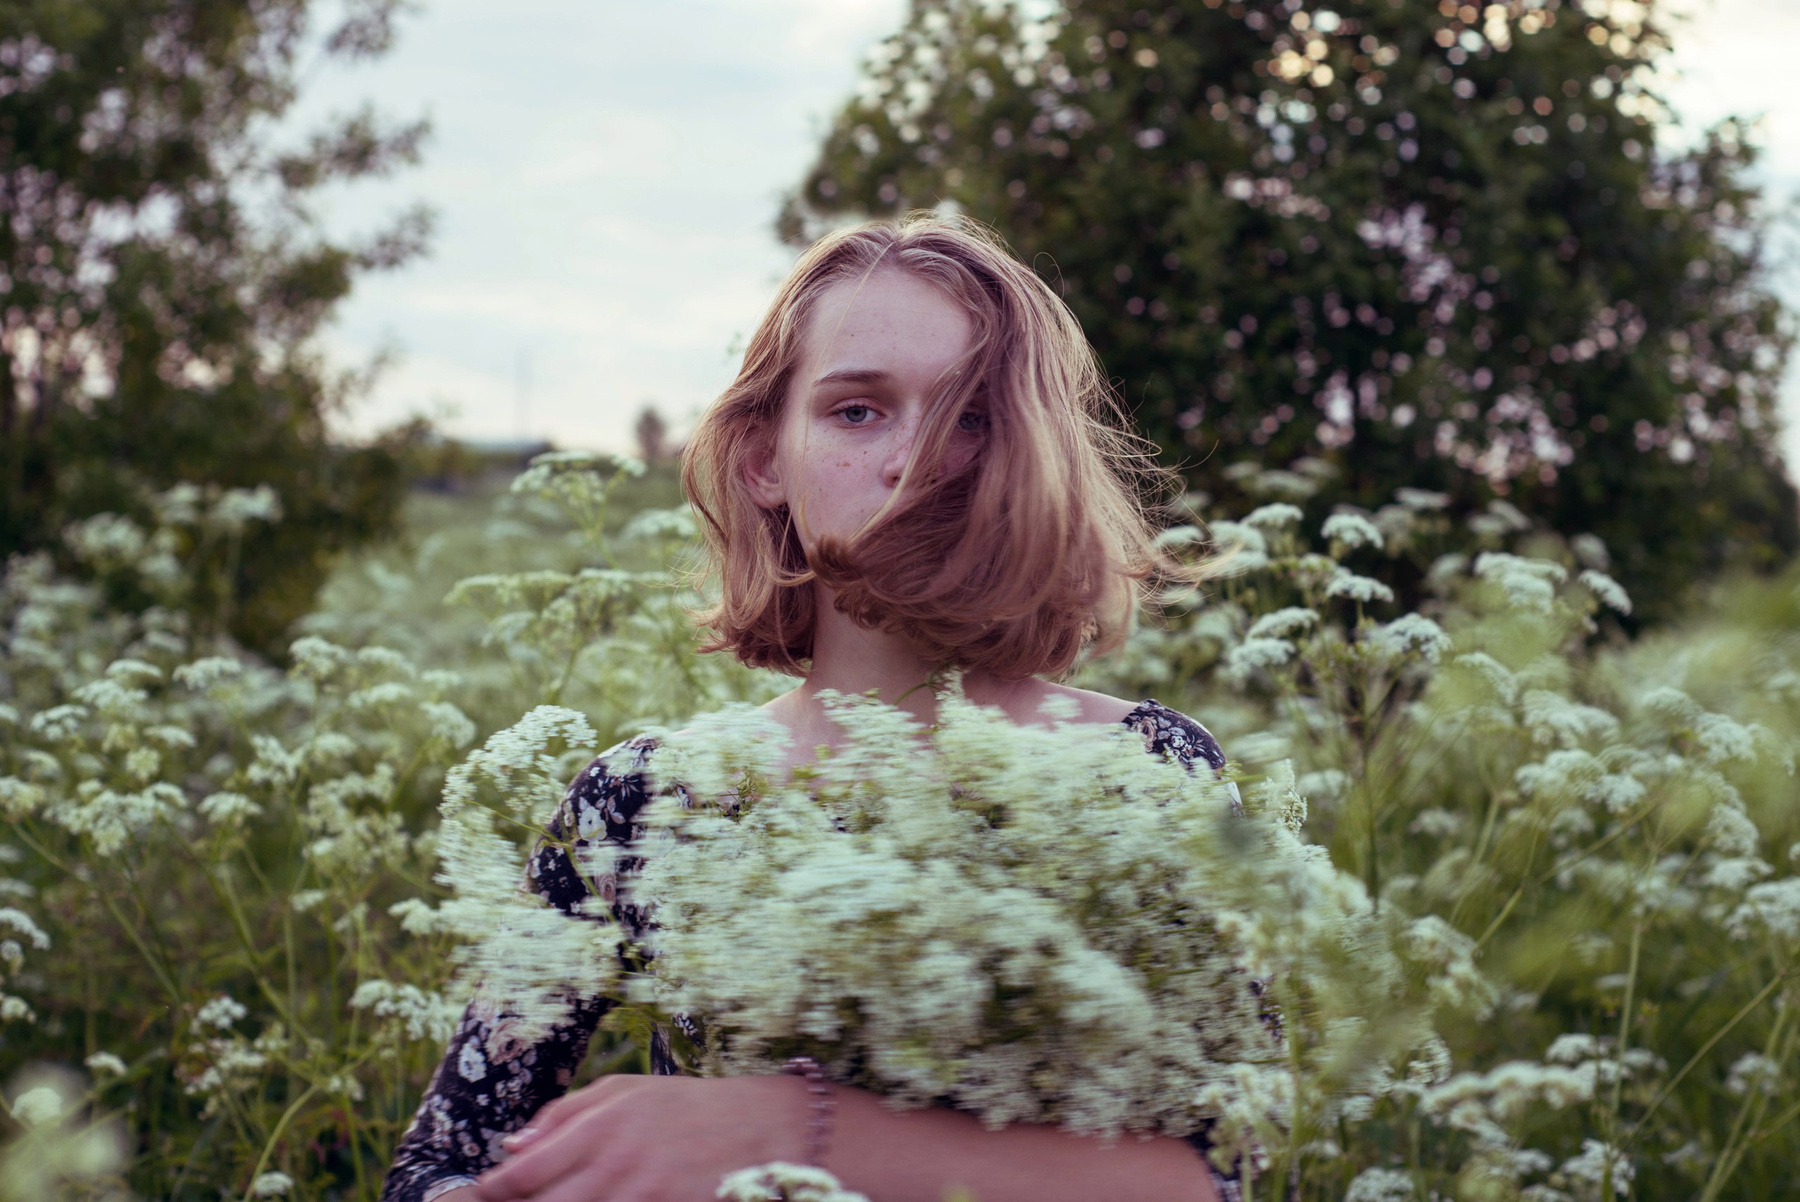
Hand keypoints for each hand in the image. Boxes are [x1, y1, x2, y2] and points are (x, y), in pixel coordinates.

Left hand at [471, 1073, 809, 1201]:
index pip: (524, 1174)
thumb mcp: (624, 1091)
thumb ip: (563, 1114)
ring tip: (568, 1197)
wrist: (759, 1129)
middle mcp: (615, 1165)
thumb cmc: (685, 1108)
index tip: (490, 1192)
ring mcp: (641, 1197)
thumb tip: (511, 1147)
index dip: (497, 1191)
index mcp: (599, 1126)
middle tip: (522, 1201)